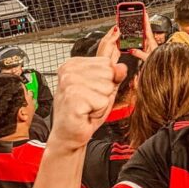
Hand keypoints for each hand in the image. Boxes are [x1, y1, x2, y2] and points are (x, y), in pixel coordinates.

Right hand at [50, 27, 126, 149]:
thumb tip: (119, 53)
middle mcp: (69, 70)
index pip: (107, 62)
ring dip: (101, 102)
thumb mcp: (102, 88)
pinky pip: (102, 100)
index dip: (106, 81)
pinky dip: (98, 110)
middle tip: (90, 102)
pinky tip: (85, 113)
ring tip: (88, 107)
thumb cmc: (84, 112)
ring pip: (107, 87)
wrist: (69, 134)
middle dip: (105, 91)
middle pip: (109, 73)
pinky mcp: (73, 97)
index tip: (92, 91)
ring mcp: (69, 82)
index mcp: (73, 64)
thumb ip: (111, 71)